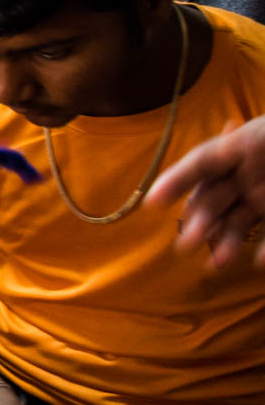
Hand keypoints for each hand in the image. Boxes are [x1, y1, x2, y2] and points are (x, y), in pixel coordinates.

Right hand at [150, 118, 264, 268]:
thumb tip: (228, 145)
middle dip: (200, 221)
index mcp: (240, 148)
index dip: (176, 179)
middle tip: (188, 244)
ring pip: (238, 220)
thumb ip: (240, 149)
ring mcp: (263, 195)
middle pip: (215, 198)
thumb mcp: (262, 140)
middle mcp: (247, 174)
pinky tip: (257, 263)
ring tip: (217, 264)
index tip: (151, 202)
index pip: (202, 162)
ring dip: (225, 241)